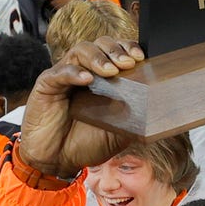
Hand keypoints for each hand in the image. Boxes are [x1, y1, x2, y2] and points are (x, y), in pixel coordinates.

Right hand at [19, 39, 147, 180]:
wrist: (56, 162)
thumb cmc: (84, 144)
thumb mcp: (117, 133)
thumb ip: (133, 118)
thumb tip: (158, 109)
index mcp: (103, 78)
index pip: (116, 51)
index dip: (128, 48)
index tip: (140, 57)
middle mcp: (84, 71)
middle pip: (100, 44)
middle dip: (116, 50)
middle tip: (127, 63)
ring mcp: (65, 76)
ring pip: (81, 50)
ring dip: (99, 57)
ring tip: (110, 71)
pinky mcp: (46, 85)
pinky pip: (60, 72)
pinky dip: (75, 72)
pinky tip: (87, 79)